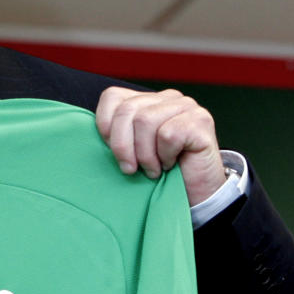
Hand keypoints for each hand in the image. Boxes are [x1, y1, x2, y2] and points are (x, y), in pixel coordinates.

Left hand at [95, 87, 225, 205]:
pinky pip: (168, 135)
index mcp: (147, 100)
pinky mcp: (201, 120)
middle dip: (122, 145)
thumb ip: (116, 135)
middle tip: (129, 169)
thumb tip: (91, 134)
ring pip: (146, 121)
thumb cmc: (160, 174)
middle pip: (127, 110)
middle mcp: (168, 97)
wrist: (196, 196)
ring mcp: (186, 106)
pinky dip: (165, 156)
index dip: (105, 125)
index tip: (112, 151)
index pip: (113, 96)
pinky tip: (171, 164)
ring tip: (152, 170)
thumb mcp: (130, 151)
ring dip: (145, 154)